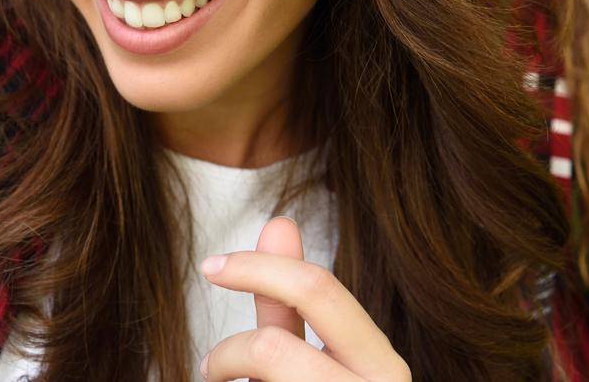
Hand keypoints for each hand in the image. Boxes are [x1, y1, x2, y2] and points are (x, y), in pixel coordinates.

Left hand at [198, 217, 409, 381]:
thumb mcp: (317, 362)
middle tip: (206, 367)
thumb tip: (280, 221)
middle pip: (272, 348)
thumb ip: (295, 303)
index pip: (319, 290)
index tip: (211, 265)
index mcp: (382, 366)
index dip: (257, 267)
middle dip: (227, 354)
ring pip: (258, 376)